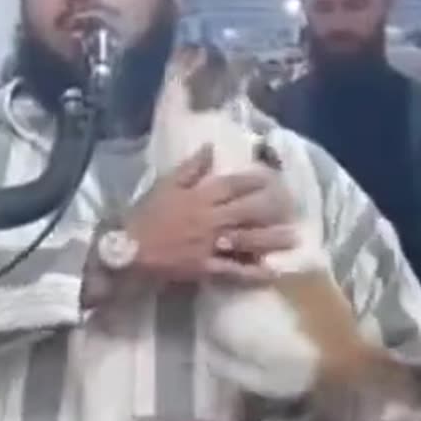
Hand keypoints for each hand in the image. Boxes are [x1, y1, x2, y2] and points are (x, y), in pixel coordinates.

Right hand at [123, 146, 294, 284]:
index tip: (275, 179)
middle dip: (272, 209)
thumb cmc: (144, 216)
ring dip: (271, 239)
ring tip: (293, 238)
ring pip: (246, 240)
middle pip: (248, 211)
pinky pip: (234, 270)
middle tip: (294, 209)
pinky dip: (253, 272)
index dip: (257, 181)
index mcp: (200, 195)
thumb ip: (190, 167)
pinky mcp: (206, 267)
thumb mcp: (165, 185)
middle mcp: (210, 218)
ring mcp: (210, 244)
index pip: (234, 184)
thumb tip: (211, 147)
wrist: (126, 249)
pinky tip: (272, 272)